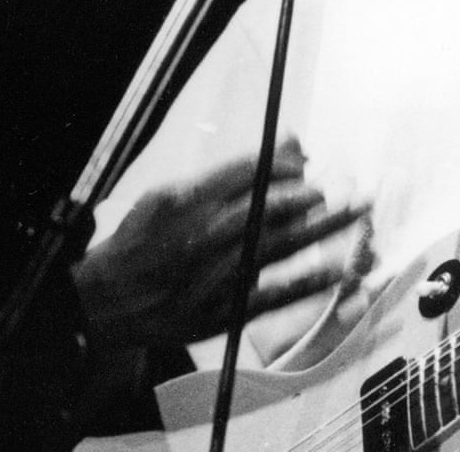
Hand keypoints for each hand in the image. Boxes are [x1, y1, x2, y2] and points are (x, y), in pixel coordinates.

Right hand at [73, 136, 366, 352]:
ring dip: (320, 228)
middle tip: (336, 184)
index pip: (244, 172)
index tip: (306, 159)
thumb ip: (226, 174)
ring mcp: (211, 277)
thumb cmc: (141, 242)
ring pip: (275, 247)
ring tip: (353, 211)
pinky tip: (338, 269)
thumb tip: (286, 147)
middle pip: (265, 207)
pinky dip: (307, 282)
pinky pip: (272, 296)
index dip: (283, 164)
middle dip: (307, 193)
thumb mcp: (169, 195)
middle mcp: (199, 237)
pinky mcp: (221, 312)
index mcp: (184, 201)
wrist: (106, 303)